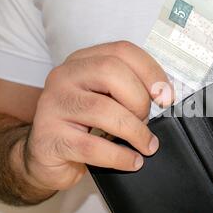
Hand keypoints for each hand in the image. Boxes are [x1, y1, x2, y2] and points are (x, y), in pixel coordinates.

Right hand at [23, 41, 173, 191]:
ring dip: (135, 131)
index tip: (166, 97)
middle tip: (147, 121)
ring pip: (103, 110)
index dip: (151, 72)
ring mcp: (53, 106)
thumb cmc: (85, 126)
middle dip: (139, 100)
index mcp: (83, 62)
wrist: (46, 157)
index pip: (122, 51)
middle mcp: (64, 77)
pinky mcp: (50, 138)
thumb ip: (129, 91)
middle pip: (111, 72)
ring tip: (146, 146)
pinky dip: (120, 156)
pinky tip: (132, 161)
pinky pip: (92, 146)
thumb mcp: (107, 100)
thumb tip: (165, 97)